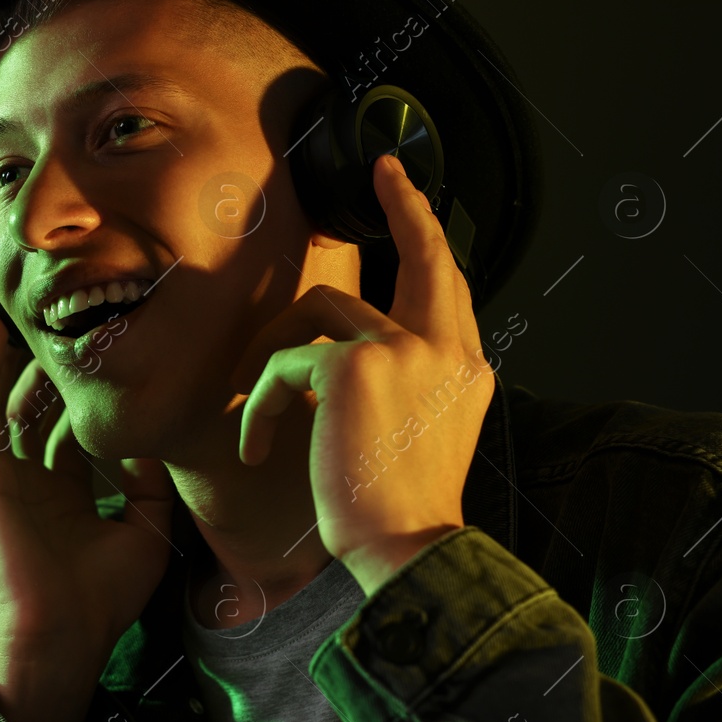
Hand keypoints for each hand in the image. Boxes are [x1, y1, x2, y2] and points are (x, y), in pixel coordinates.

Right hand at [0, 314, 177, 657]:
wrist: (59, 637)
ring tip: (53, 319)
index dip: (95, 402)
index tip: (121, 362)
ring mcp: (5, 477)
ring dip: (31, 365)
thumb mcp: (145, 533)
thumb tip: (157, 433)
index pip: (77, 435)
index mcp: (66, 497)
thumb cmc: (101, 599)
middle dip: (65, 376)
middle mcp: (33, 482)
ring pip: (15, 404)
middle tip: (90, 328)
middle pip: (45, 413)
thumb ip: (152, 484)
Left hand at [229, 154, 493, 594]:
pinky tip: (256, 444)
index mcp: (465, 369)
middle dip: (405, 205)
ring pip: (324, 310)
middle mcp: (445, 349)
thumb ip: (410, 383)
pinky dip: (260, 400)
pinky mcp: (352, 366)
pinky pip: (285, 360)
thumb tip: (356, 358)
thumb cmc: (404, 509)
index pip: (449, 284)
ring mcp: (404, 351)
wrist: (407, 547)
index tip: (408, 191)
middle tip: (383, 174)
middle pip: (424, 256)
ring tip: (258, 406)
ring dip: (278, 352)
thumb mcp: (425, 436)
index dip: (427, 232)